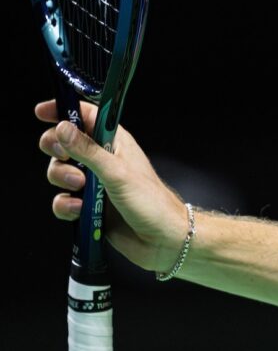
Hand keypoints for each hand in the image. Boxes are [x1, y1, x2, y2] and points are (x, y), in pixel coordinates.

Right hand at [37, 100, 188, 272]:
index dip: (64, 111)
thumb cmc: (151, 201)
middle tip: (65, 157)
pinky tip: (78, 210)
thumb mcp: (117, 172)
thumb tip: (62, 127)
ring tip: (80, 187)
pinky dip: (65, 205)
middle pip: (63, 143)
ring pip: (59, 172)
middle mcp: (102, 159)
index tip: (42, 111)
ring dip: (62, 178)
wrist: (162, 239)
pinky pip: (63, 200)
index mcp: (114, 142)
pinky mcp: (88, 206)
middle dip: (56, 149)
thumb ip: (87, 150)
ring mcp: (93, 183)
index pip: (86, 116)